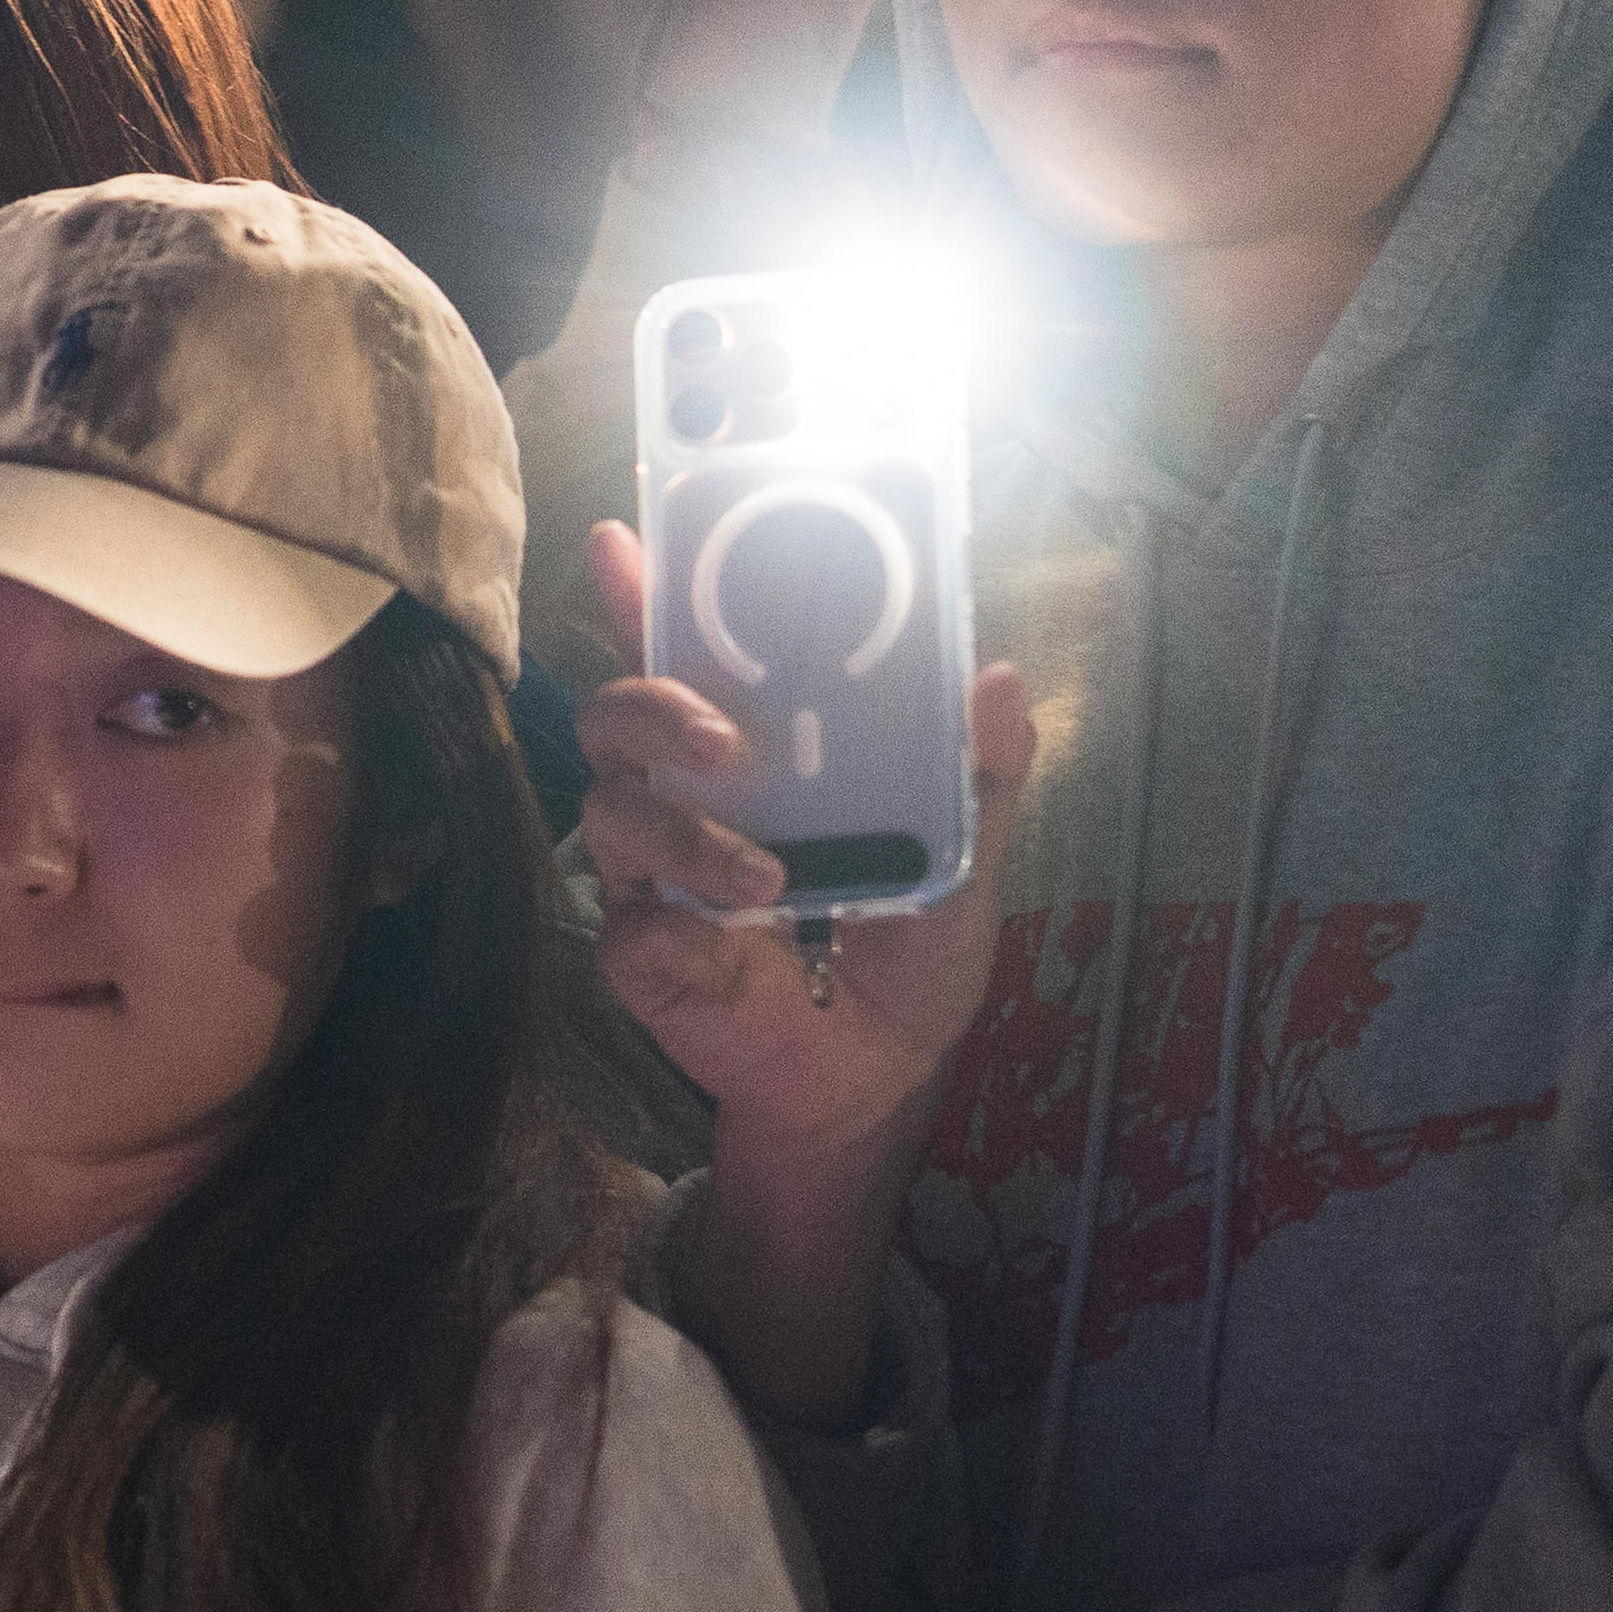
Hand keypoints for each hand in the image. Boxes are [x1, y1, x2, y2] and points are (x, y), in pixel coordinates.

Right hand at [581, 519, 1038, 1160]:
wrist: (881, 1073)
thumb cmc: (911, 948)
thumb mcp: (966, 853)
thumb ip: (981, 770)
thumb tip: (1002, 678)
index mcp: (759, 744)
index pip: (687, 648)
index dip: (646, 591)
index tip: (626, 539)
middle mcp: (689, 789)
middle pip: (616, 708)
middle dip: (651, 702)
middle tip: (723, 735)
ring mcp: (652, 868)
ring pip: (610, 804)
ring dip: (685, 829)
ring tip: (769, 875)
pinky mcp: (639, 947)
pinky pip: (628, 915)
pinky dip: (679, 916)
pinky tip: (735, 935)